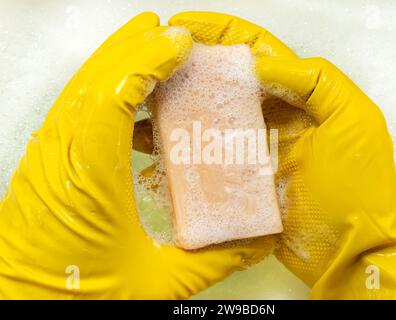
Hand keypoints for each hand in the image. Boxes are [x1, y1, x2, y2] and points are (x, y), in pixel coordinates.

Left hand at [0, 12, 272, 298]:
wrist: (21, 310)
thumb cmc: (76, 301)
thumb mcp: (158, 285)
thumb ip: (215, 259)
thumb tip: (258, 239)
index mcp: (91, 180)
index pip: (113, 96)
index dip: (147, 61)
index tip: (178, 43)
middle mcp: (62, 159)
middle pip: (94, 80)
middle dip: (134, 48)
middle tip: (170, 34)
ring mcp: (49, 157)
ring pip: (81, 89)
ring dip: (117, 62)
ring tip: (149, 47)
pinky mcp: (48, 163)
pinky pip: (75, 108)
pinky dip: (103, 87)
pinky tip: (128, 93)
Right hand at [169, 11, 395, 298]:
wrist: (350, 252)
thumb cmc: (358, 189)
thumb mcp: (351, 121)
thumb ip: (313, 81)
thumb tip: (258, 63)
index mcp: (300, 95)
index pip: (255, 51)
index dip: (219, 34)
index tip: (181, 28)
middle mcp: (274, 115)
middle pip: (225, 81)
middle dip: (190, 68)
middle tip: (153, 66)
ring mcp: (254, 148)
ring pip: (211, 117)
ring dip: (180, 108)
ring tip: (147, 104)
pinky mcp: (241, 180)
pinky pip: (208, 156)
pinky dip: (184, 148)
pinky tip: (160, 147)